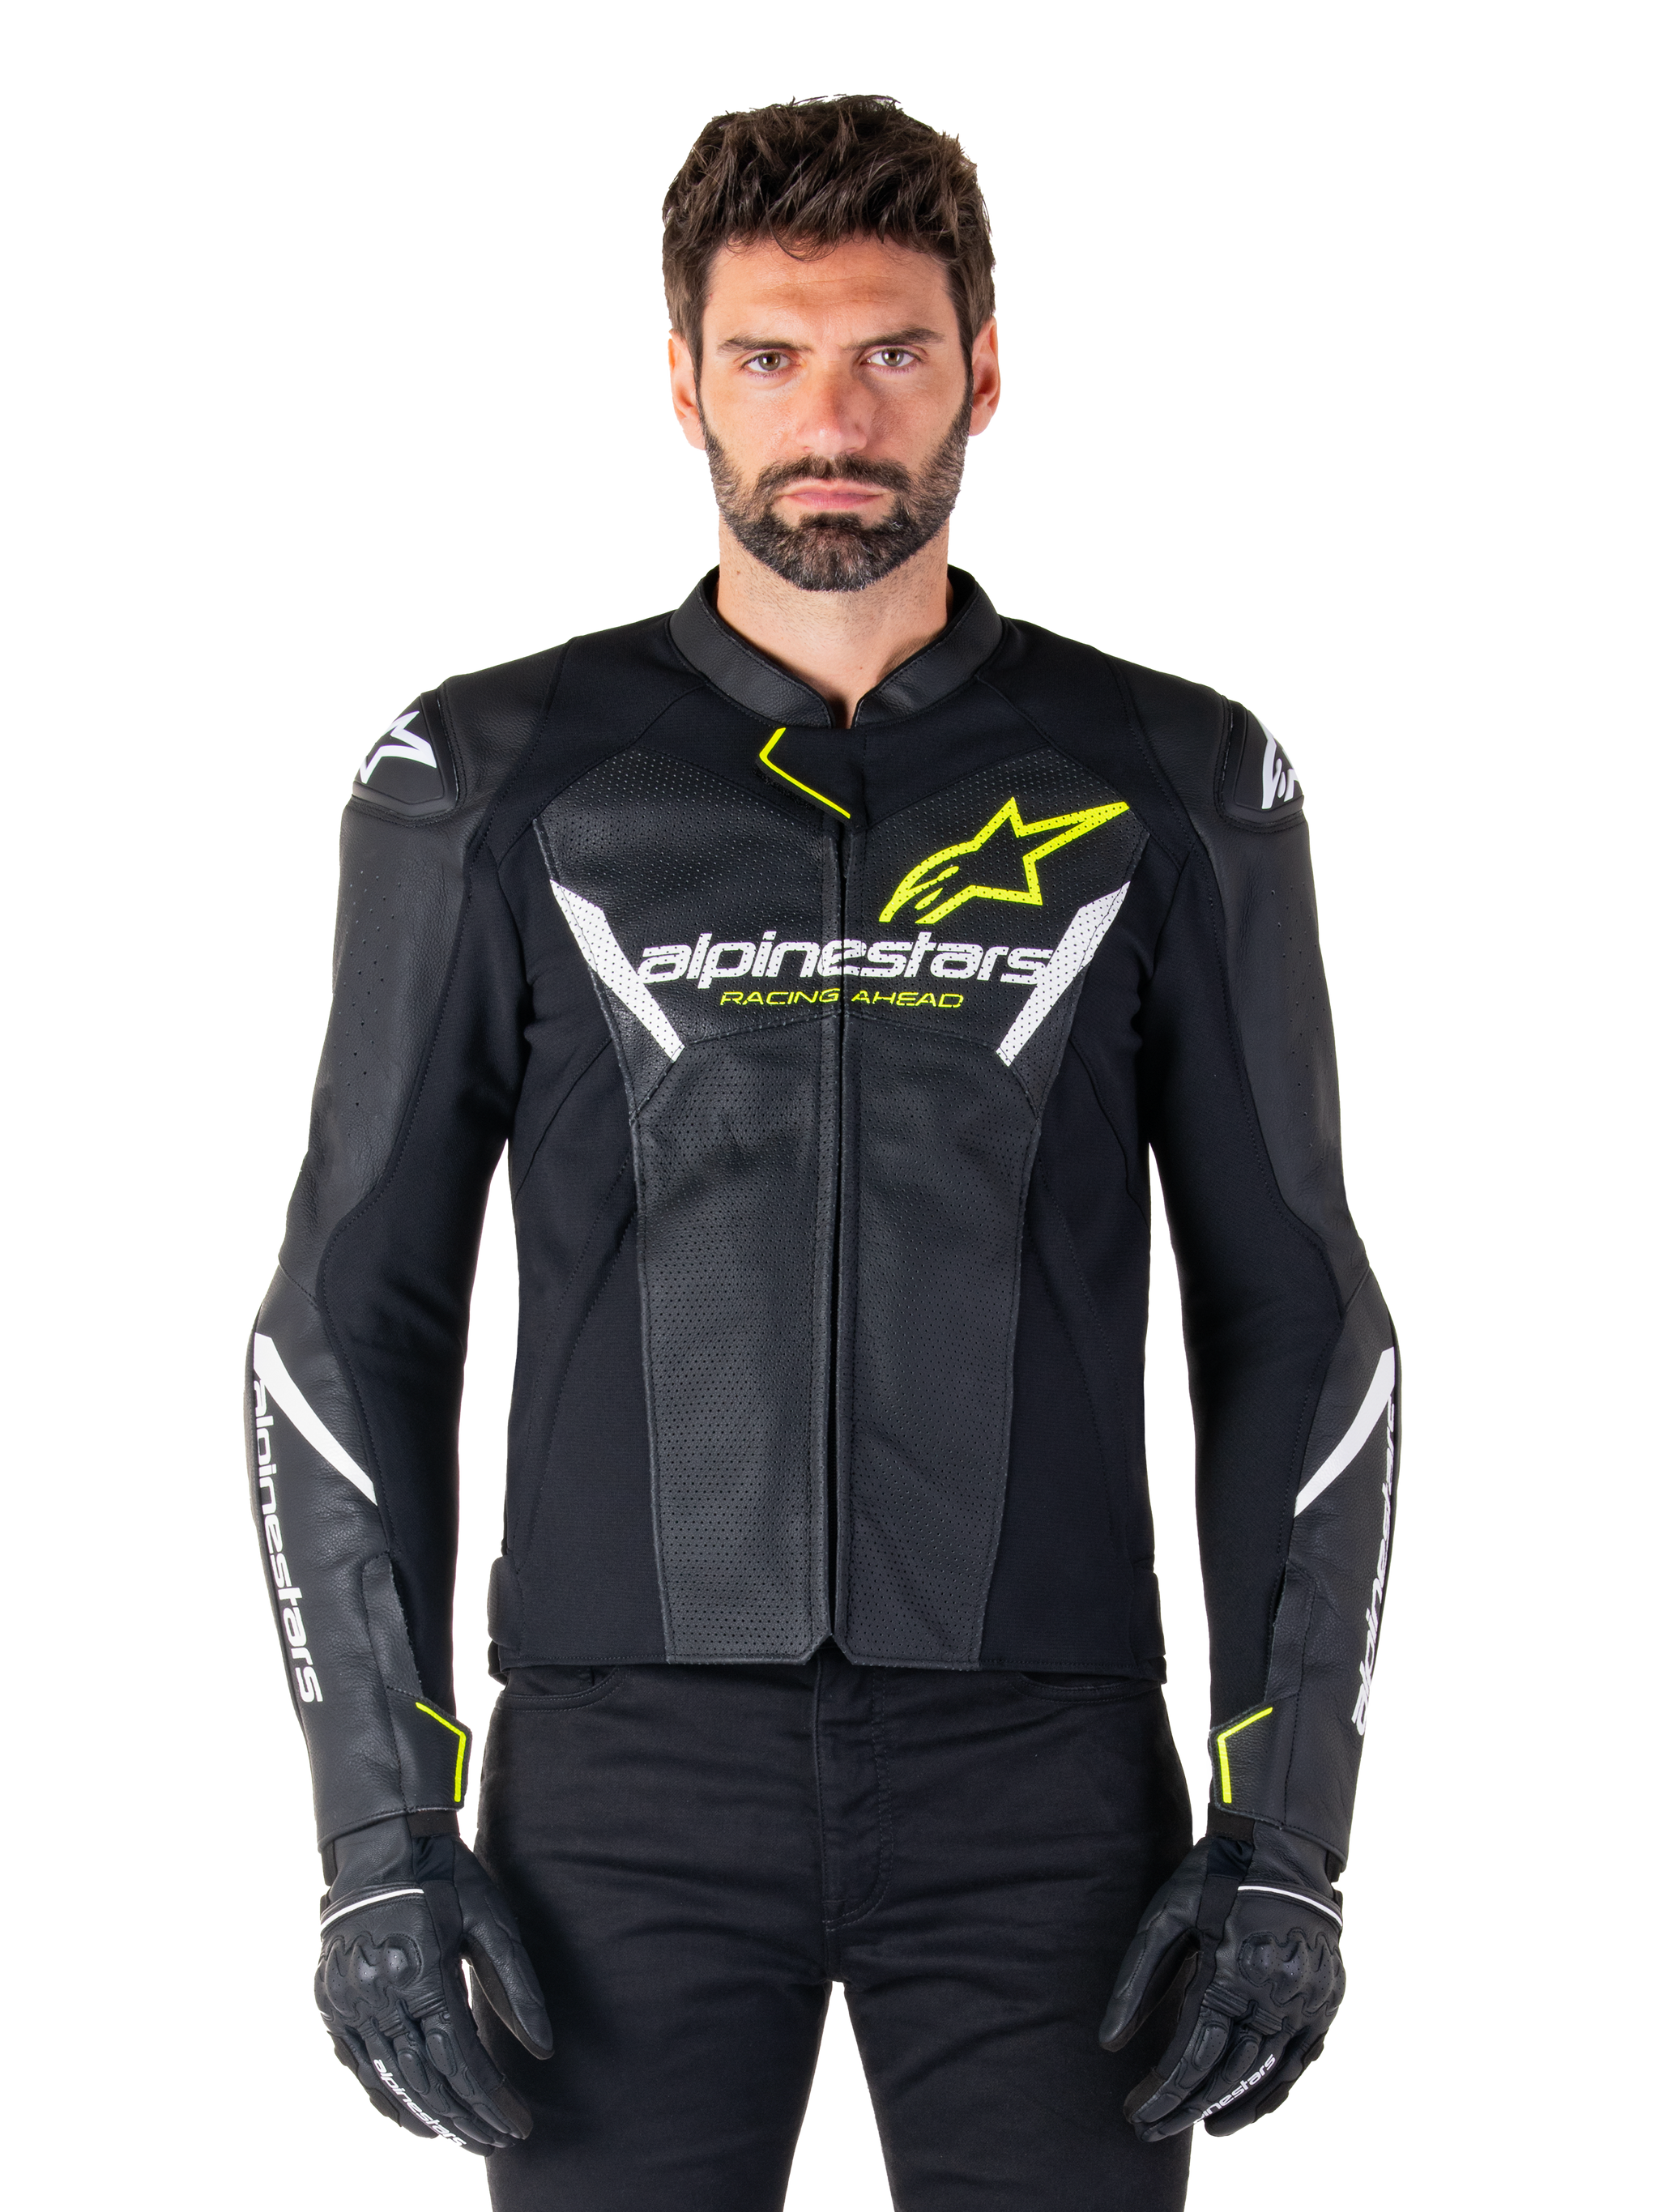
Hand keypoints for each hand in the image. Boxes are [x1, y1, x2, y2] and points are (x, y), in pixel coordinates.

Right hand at [313, 1815, 552, 2154]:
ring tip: (467, 2139)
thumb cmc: (447, 1878)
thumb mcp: (491, 1920)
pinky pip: (361, 2067)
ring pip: (392, 2081)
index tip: (520, 2124)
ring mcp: (350, 2002)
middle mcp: (380, 1995)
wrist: (382, 1843)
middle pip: (427, 2079)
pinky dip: (389, 2099)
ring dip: (432, 2118)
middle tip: (500, 2140)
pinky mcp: (333, 2005)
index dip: (492, 2099)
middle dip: (468, 2118)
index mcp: (422, 1972)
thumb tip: (544, 2050)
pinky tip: (418, 2120)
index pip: (461, 2059)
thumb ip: (517, 1986)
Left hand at [1099, 1825, 1344, 2139]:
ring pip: (1267, 2076)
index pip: (1192, 2057)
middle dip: (1185, 2107)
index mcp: (1231, 1974)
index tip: (1134, 2114)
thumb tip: (1109, 2044)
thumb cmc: (1212, 1876)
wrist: (1281, 1843)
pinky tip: (1247, 2104)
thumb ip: (1137, 1981)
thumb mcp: (1165, 1917)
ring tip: (1198, 2128)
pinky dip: (1274, 2089)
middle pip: (1226, 2074)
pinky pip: (1301, 2061)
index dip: (1162, 2092)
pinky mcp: (1327, 2001)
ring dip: (1231, 2107)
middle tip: (1151, 2130)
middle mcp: (1276, 1996)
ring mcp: (1308, 2002)